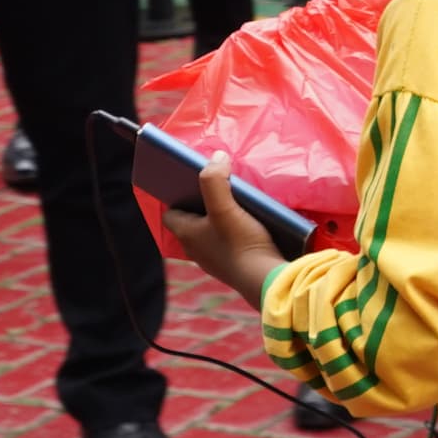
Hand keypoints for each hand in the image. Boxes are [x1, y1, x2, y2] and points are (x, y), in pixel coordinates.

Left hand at [174, 152, 289, 305]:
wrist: (266, 279)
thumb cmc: (241, 243)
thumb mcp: (225, 208)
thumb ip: (215, 180)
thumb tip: (217, 157)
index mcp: (187, 235)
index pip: (170, 214)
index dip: (178, 198)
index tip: (193, 185)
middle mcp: (196, 250)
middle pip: (191, 223)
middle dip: (200, 207)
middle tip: (217, 190)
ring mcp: (214, 261)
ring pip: (209, 234)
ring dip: (217, 221)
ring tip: (235, 205)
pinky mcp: (233, 267)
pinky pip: (226, 245)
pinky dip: (232, 235)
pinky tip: (249, 226)